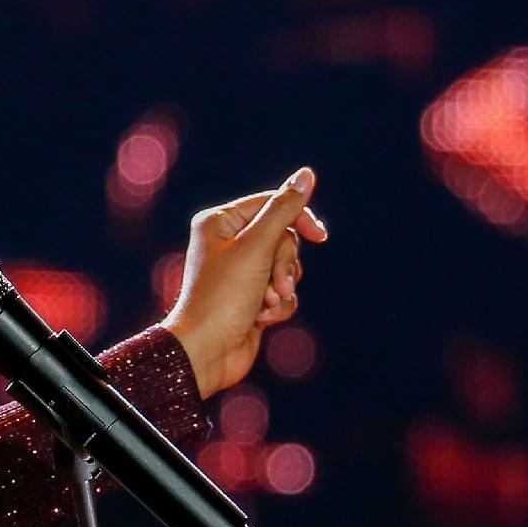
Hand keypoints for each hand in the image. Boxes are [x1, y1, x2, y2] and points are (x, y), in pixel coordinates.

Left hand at [160, 166, 326, 399]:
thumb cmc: (224, 297)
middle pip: (282, 237)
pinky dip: (278, 307)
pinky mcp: (250, 299)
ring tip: (266, 305)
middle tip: (275, 284)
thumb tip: (306, 175)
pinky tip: (261, 320)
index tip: (320, 236)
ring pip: (286, 267)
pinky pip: (282, 293)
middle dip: (284, 264)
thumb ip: (284, 210)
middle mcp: (228, 244)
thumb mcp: (257, 247)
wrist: (207, 352)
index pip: (271, 204)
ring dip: (283, 287)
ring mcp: (240, 273)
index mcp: (220, 222)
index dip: (298, 218)